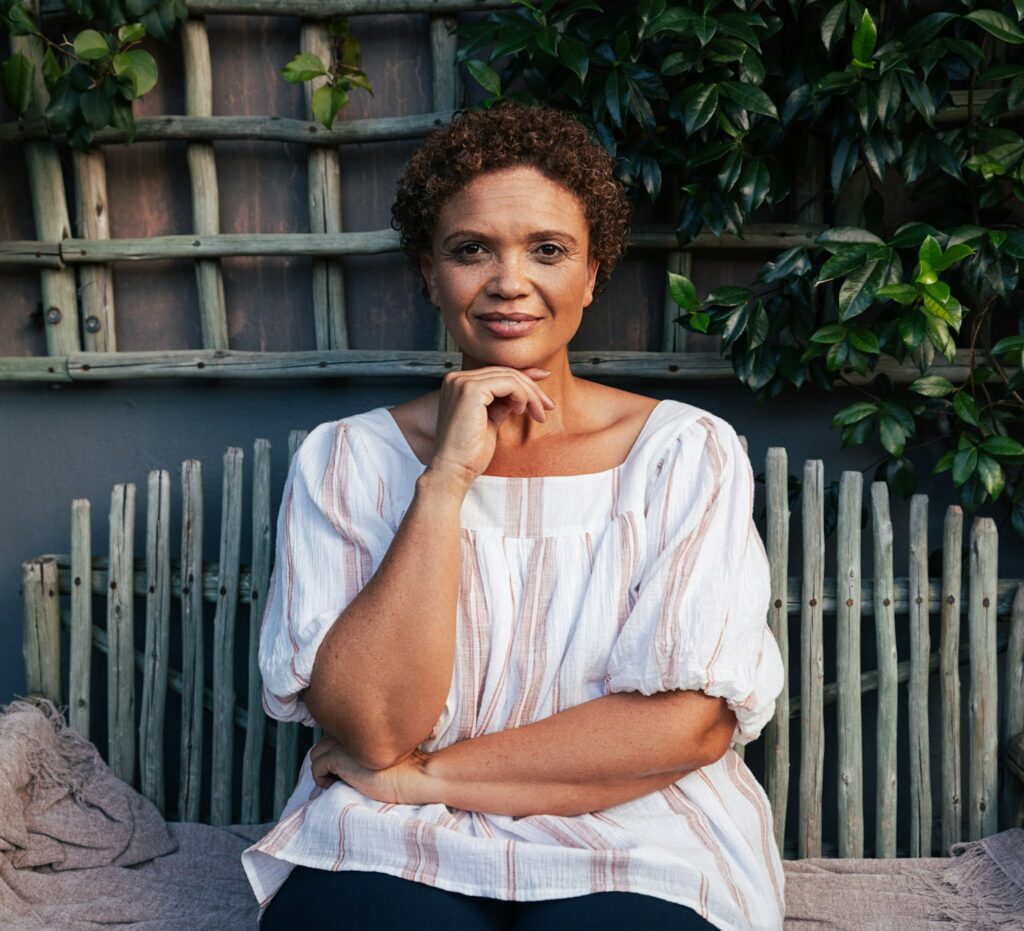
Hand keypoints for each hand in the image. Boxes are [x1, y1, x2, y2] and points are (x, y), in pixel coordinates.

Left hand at [309, 734, 430, 804]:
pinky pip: (316, 767)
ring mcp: (344, 742)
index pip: (337, 733)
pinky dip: (321, 778)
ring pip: (316, 753)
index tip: (347, 766)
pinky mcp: (339, 757)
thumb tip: (347, 758)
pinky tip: (336, 785)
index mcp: (364, 724)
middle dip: (329, 759)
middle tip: (342, 775)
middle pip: (324, 742)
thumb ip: (367, 745)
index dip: (339, 750)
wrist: (417, 775)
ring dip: (324, 768)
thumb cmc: (408, 767)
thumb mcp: (386, 751)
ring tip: (339, 780)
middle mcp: (351, 729)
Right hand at [428, 367, 554, 483]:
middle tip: (548, 406)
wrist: (453, 470)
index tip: (545, 382)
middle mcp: (457, 379)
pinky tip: (522, 411)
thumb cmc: (469, 452)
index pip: (498, 374)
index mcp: (458, 384)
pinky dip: (522, 396)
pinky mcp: (471, 390)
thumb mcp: (491, 419)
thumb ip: (503, 402)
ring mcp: (462, 382)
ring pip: (510, 377)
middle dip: (532, 388)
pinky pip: (509, 384)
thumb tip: (524, 390)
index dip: (524, 377)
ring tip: (538, 414)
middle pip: (505, 373)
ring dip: (531, 395)